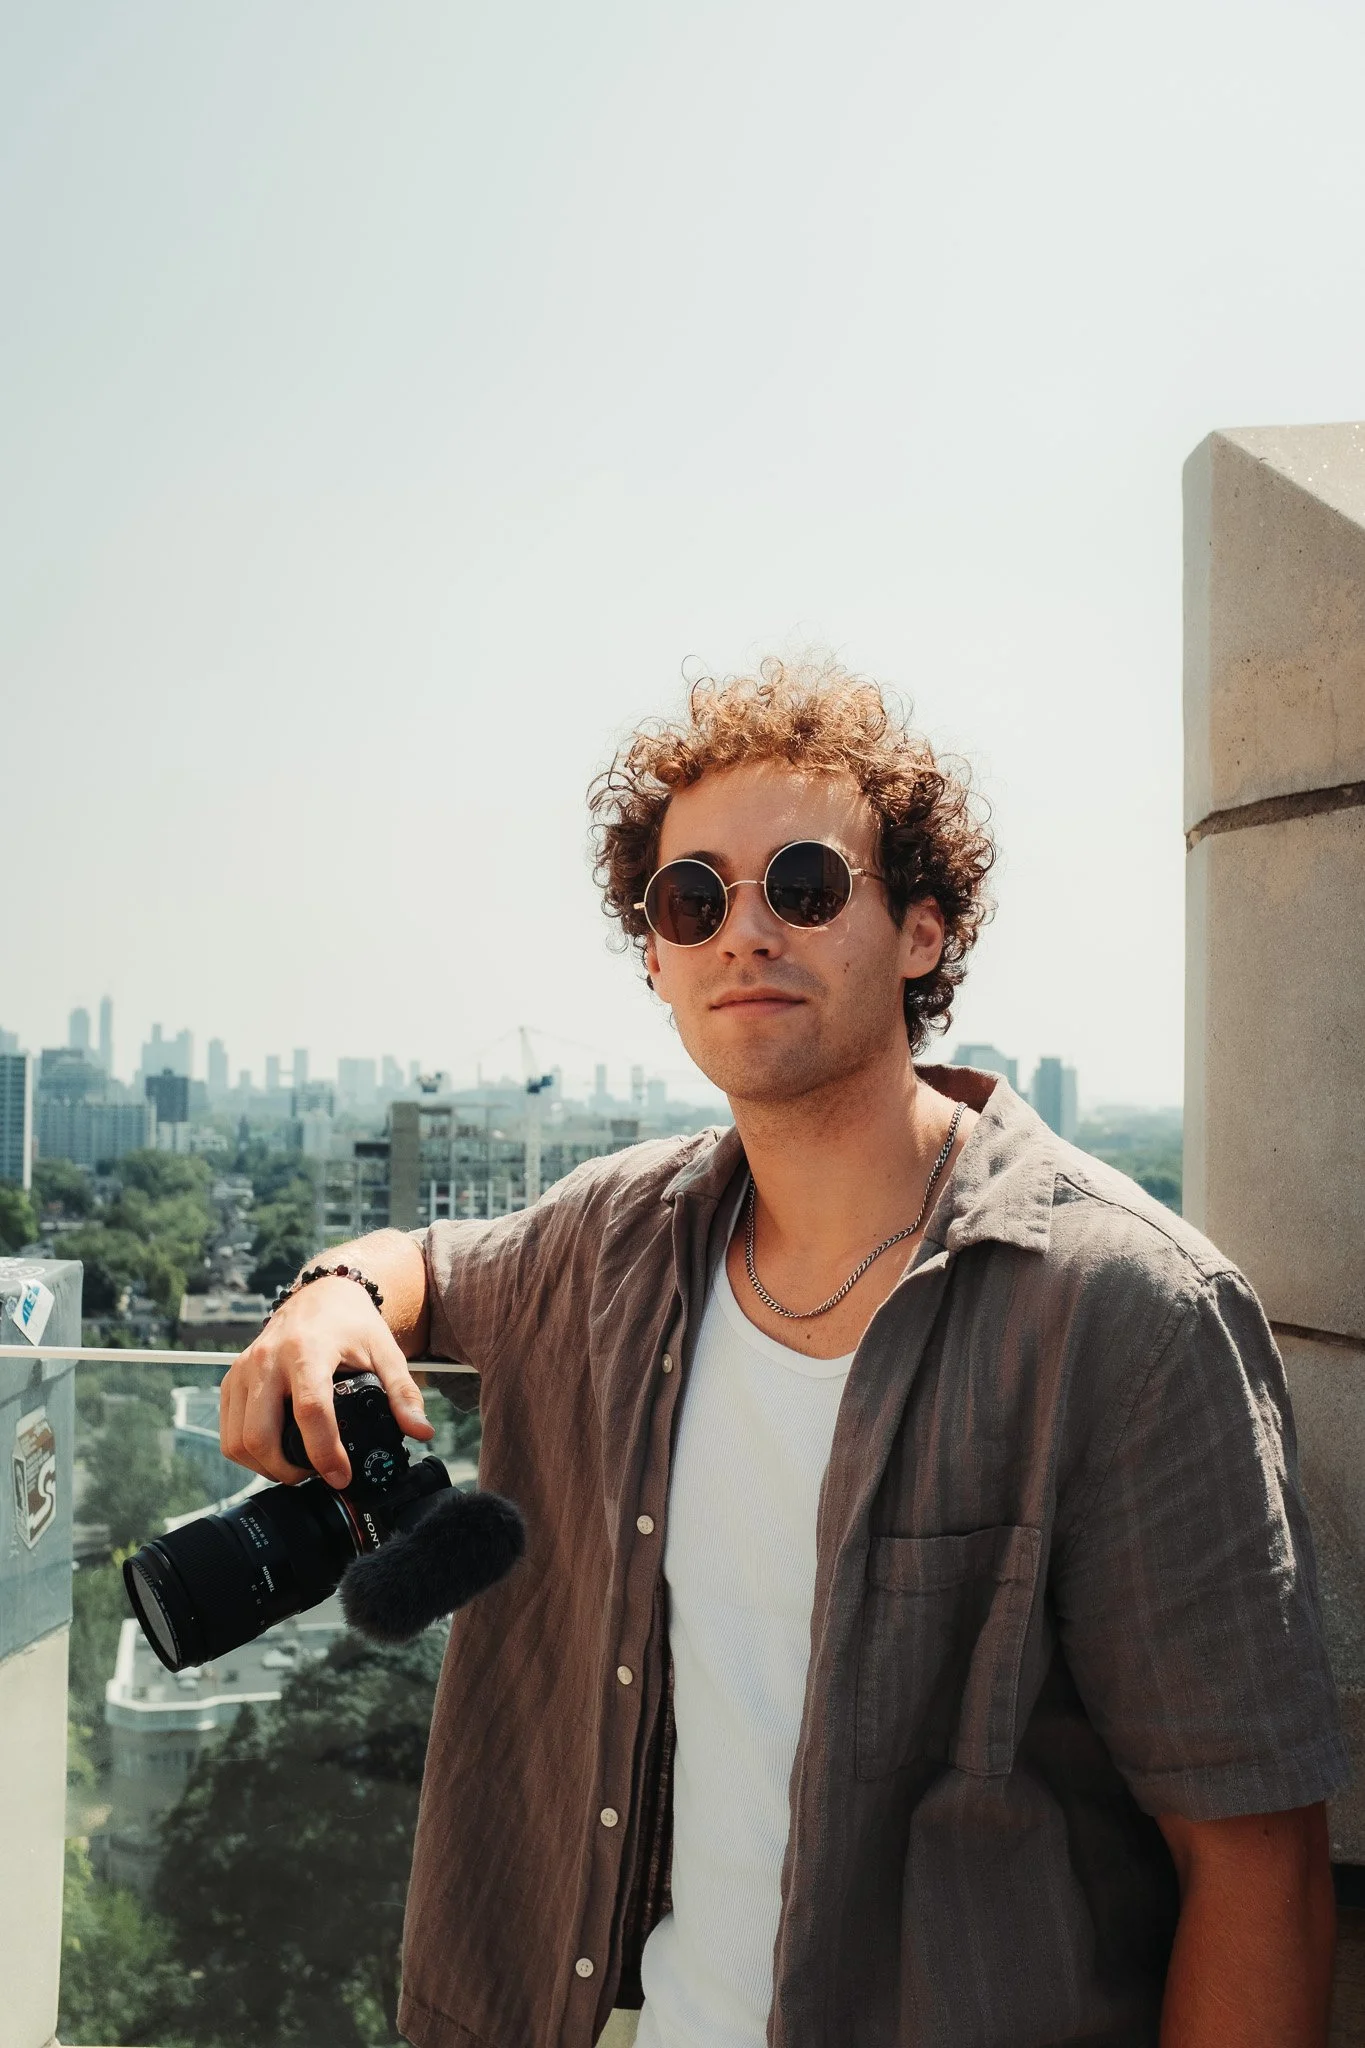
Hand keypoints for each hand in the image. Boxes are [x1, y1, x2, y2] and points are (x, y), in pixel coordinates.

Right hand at [219, 1277, 434, 1487]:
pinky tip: (274, 1452)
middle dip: (286, 1470)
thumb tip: (421, 1432)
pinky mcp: (231, 1379)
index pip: (310, 1412)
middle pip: (260, 1435)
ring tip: (294, 1468)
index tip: (340, 1477)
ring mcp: (243, 1370)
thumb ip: (403, 1393)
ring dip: (263, 1466)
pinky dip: (247, 1452)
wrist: (318, 1295)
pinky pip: (228, 1430)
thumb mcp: (385, 1352)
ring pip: (237, 1439)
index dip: (324, 1453)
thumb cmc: (351, 1324)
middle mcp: (267, 1360)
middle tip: (314, 1477)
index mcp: (307, 1351)